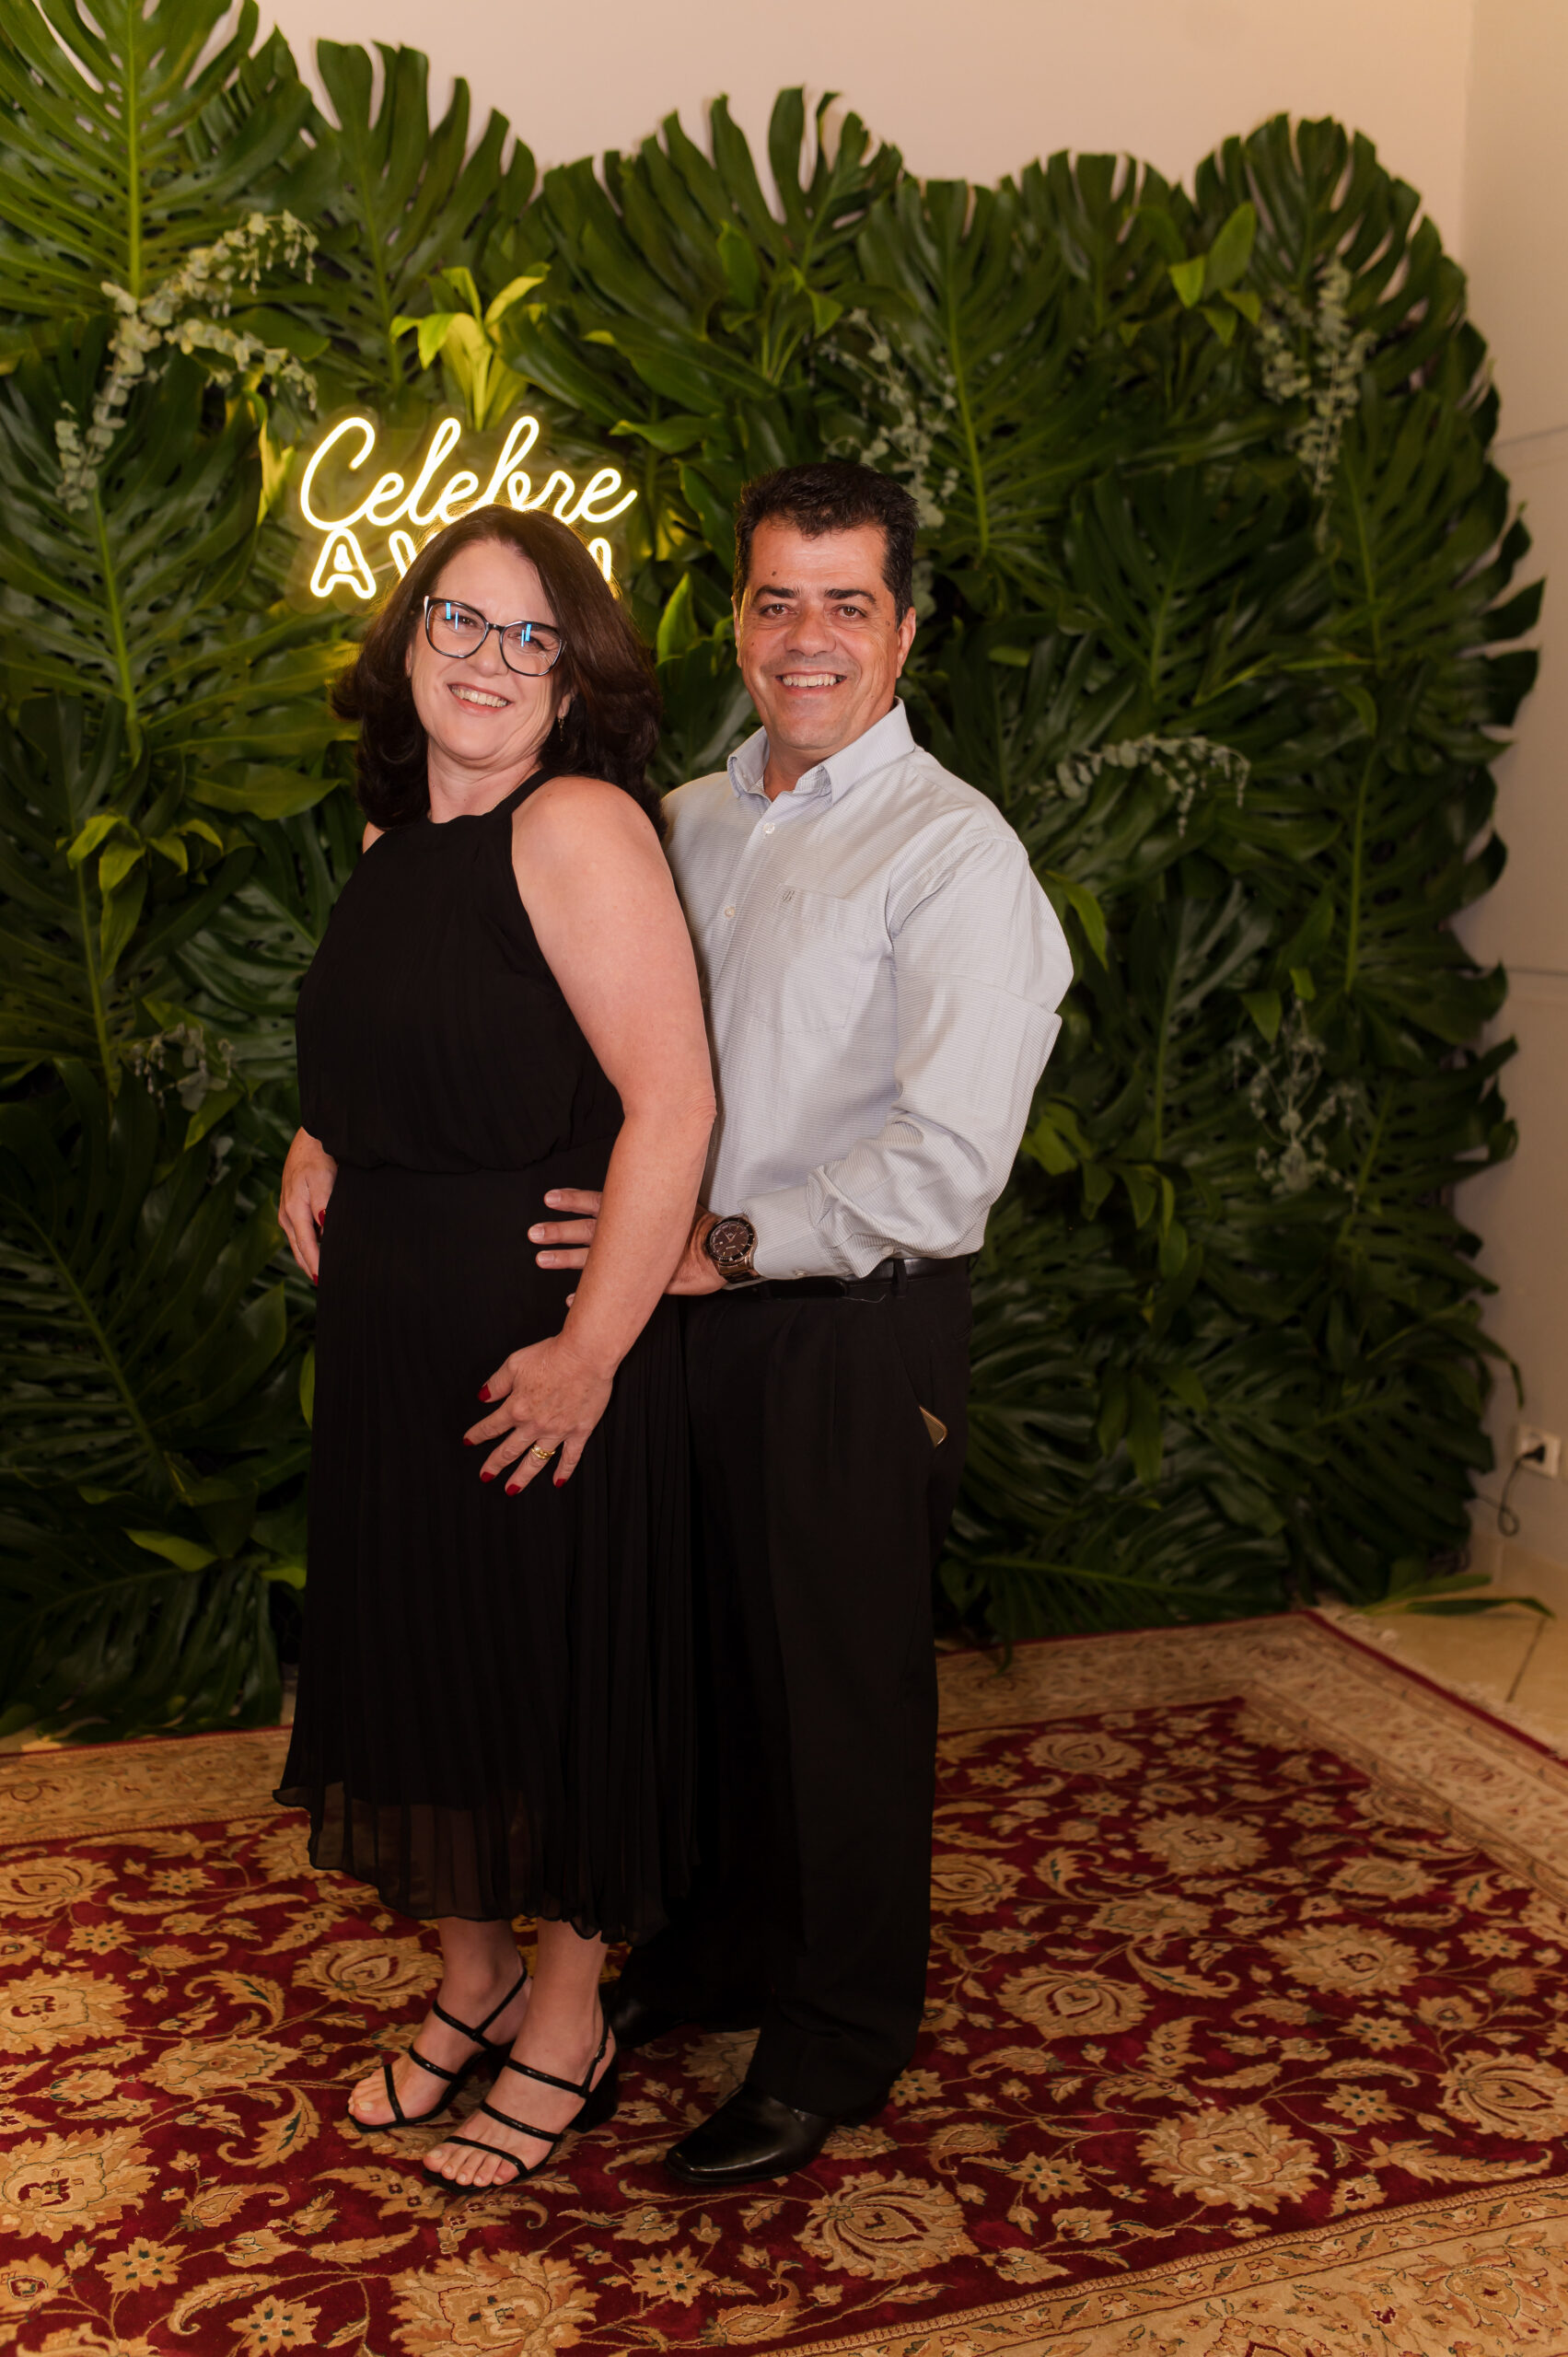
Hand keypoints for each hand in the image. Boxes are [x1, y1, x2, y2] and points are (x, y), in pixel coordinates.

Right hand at [278, 1127, 336, 1282]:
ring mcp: (286, 1213)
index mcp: (293, 1211)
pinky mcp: (291, 1209)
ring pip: (298, 1244)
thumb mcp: (322, 1178)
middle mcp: (286, 1215)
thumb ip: (323, 1204)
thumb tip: (323, 1226)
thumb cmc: (318, 1157)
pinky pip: (299, 1235)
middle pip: (300, 1250)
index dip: (317, 1265)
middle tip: (329, 1287)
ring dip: (309, 1260)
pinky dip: (308, 1248)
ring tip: (323, 1277)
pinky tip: (319, 1254)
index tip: (327, 1282)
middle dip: (312, 1269)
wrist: (310, 1139)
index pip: (306, 1246)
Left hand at [465, 1331, 613, 1490]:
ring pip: (536, 1461)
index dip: (477, 1435)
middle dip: (495, 1465)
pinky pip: (570, 1457)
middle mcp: (534, 1425)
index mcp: (516, 1408)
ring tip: (512, 1489)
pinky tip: (557, 1482)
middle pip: (509, 1450)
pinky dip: (564, 1471)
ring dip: (522, 1477)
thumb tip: (483, 1396)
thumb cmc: (552, 1355)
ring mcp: (557, 1431)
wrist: (586, 1355)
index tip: (468, 1441)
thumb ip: (497, 1383)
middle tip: (485, 1476)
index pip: (491, 1426)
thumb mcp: (515, 1363)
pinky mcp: (579, 1431)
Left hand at [530, 1190, 724, 1296]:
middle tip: (533, 1233)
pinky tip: (569, 1299)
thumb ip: (651, 1201)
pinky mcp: (644, 1278)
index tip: (549, 1198)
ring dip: (564, 1258)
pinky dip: (588, 1294)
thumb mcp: (672, 1205)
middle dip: (559, 1231)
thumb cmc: (703, 1225)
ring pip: (593, 1256)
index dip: (573, 1201)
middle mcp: (633, 1233)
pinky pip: (610, 1289)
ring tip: (541, 1259)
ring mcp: (637, 1257)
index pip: (598, 1203)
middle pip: (587, 1231)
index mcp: (637, 1213)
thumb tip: (640, 1191)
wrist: (724, 1247)